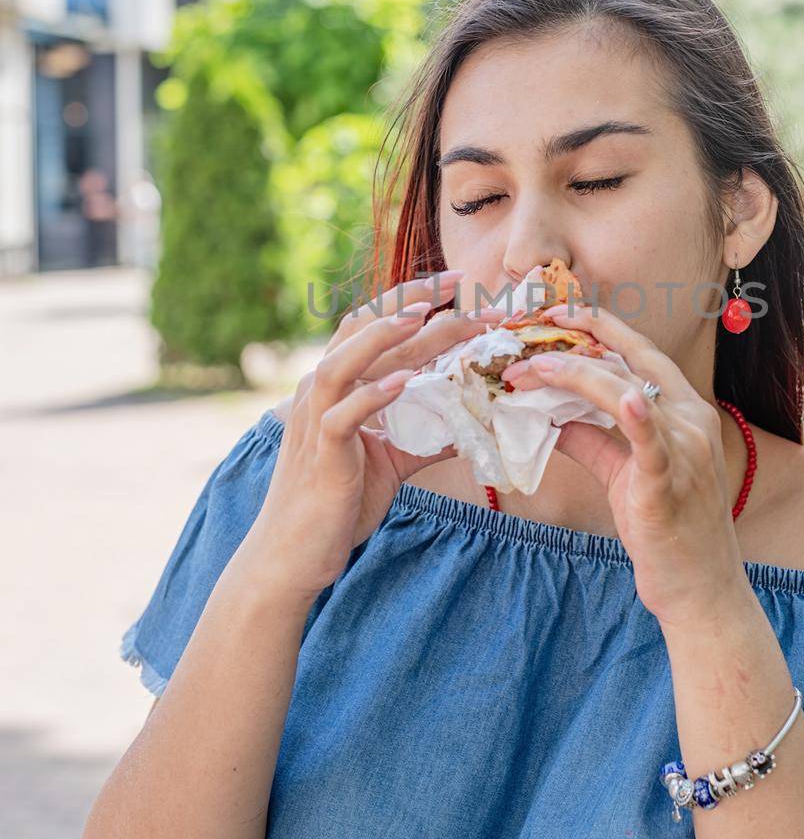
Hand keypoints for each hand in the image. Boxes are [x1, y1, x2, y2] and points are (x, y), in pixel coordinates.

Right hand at [253, 271, 503, 596]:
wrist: (294, 555)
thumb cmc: (339, 504)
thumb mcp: (392, 460)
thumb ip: (426, 435)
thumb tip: (474, 423)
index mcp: (336, 386)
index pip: (371, 325)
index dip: (410, 298)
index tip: (457, 282)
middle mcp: (320, 392)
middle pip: (362, 329)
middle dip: (411, 302)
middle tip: (461, 284)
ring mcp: (314, 419)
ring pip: (345, 361)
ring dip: (384, 335)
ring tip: (423, 315)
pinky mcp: (320, 453)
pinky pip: (342, 415)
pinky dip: (373, 395)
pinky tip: (404, 382)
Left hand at [500, 303, 747, 628]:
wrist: (700, 590)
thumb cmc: (666, 531)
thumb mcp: (623, 475)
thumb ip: (592, 440)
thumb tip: (551, 415)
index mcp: (684, 412)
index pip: (639, 354)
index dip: (599, 327)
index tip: (555, 314)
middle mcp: (691, 421)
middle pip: (633, 360)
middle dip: (582, 335)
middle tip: (535, 321)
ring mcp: (685, 451)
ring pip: (628, 392)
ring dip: (575, 375)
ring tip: (530, 367)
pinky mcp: (669, 487)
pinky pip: (652, 445)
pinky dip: (637, 418)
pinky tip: (625, 398)